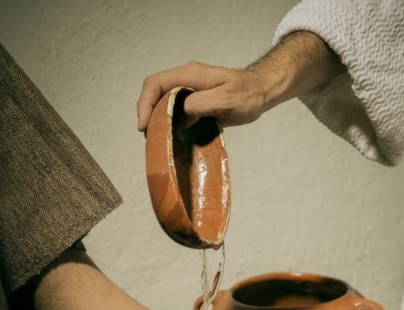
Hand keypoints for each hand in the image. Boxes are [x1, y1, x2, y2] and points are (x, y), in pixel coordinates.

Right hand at [137, 62, 266, 129]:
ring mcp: (189, 90)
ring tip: (156, 139)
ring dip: (156, 119)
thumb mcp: (225, 100)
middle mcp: (185, 80)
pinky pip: (174, 109)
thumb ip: (201, 105)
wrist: (260, 92)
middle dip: (147, 113)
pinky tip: (171, 136)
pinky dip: (168, 122)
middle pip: (155, 92)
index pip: (156, 84)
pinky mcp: (194, 101)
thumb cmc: (246, 95)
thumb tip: (182, 115)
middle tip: (149, 136)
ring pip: (163, 101)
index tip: (143, 125)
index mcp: (190, 75)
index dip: (145, 103)